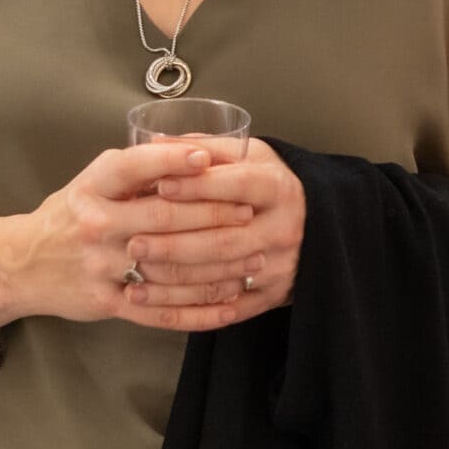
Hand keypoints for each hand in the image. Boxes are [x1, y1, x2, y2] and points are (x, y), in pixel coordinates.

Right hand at [0, 143, 258, 328]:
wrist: (21, 265)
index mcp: (93, 187)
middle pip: (162, 218)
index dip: (171, 161)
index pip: (134, 168)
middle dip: (213, 214)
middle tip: (249, 212)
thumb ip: (138, 170)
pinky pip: (160, 310)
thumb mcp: (93, 182)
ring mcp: (100, 266)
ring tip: (253, 258)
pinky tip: (229, 306)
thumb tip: (198, 151)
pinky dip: (199, 311)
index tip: (208, 158)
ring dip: (218, 265)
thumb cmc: (69, 215)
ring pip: (169, 267)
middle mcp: (95, 225)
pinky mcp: (106, 302)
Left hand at [123, 137, 305, 328]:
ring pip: (222, 277)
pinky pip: (229, 307)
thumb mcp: (250, 155)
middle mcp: (283, 229)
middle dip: (174, 243)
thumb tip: (158, 141)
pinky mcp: (273, 295)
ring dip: (174, 278)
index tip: (160, 186)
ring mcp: (280, 266)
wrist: (314, 224)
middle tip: (134, 242)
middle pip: (224, 240)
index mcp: (278, 188)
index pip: (238, 186)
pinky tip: (157, 301)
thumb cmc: (267, 184)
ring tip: (137, 271)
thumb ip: (207, 147)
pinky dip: (190, 307)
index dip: (198, 186)